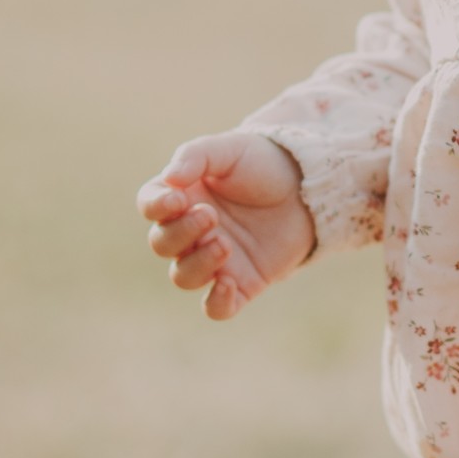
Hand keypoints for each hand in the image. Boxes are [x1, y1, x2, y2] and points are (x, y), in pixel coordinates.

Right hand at [137, 129, 316, 320]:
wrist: (308, 186)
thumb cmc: (263, 164)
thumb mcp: (231, 150)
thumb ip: (196, 157)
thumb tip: (169, 178)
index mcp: (182, 196)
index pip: (150, 206)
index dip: (156, 206)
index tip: (179, 200)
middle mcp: (191, 231)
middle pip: (161, 244)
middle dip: (181, 233)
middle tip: (211, 216)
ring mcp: (214, 259)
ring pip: (183, 276)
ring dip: (198, 263)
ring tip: (225, 245)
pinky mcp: (241, 283)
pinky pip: (216, 307)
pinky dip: (216, 303)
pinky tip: (228, 285)